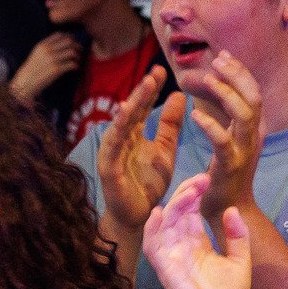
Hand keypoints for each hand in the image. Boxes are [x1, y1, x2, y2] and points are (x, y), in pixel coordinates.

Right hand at [8, 32, 82, 103]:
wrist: (26, 83)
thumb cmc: (32, 70)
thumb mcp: (37, 54)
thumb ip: (47, 48)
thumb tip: (62, 44)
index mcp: (42, 45)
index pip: (60, 34)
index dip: (69, 37)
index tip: (73, 42)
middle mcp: (48, 50)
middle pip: (69, 41)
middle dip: (77, 45)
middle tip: (80, 50)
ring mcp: (52, 59)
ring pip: (72, 52)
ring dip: (78, 56)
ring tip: (78, 60)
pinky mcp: (56, 69)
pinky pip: (72, 64)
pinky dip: (76, 65)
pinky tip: (76, 68)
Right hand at [96, 67, 182, 231]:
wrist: (138, 218)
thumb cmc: (147, 184)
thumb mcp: (165, 150)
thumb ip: (170, 125)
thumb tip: (179, 95)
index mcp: (133, 134)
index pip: (142, 107)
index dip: (151, 89)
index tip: (163, 70)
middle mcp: (120, 139)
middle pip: (131, 111)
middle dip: (143, 91)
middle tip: (155, 72)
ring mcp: (112, 153)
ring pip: (120, 124)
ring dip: (132, 104)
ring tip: (144, 86)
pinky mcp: (108, 168)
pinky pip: (112, 147)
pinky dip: (117, 130)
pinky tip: (125, 115)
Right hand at [142, 174, 251, 288]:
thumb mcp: (240, 261)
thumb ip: (237, 236)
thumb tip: (231, 210)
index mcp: (197, 244)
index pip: (190, 213)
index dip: (195, 195)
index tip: (206, 179)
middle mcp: (181, 247)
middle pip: (177, 213)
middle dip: (186, 194)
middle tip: (201, 179)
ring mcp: (172, 257)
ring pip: (165, 224)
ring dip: (174, 205)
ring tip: (190, 190)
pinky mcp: (166, 270)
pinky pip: (152, 246)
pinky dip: (152, 229)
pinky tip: (160, 212)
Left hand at [192, 52, 262, 220]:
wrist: (230, 209)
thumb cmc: (224, 173)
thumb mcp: (229, 138)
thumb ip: (223, 113)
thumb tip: (213, 84)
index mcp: (252, 129)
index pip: (253, 92)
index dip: (240, 71)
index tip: (223, 56)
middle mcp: (253, 137)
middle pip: (254, 97)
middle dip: (237, 75)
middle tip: (218, 60)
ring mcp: (245, 151)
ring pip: (244, 115)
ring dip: (227, 94)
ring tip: (208, 80)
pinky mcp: (231, 166)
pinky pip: (223, 142)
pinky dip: (210, 126)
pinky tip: (194, 114)